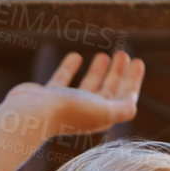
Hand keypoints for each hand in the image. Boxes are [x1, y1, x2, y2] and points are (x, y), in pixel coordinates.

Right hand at [3, 50, 146, 136]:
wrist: (31, 113)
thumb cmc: (70, 111)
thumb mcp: (104, 111)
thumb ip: (123, 108)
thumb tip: (133, 103)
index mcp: (103, 116)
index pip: (124, 97)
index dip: (133, 80)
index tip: (137, 61)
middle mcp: (87, 112)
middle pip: (109, 91)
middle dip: (118, 73)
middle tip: (123, 54)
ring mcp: (67, 104)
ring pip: (89, 85)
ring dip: (98, 71)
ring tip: (105, 55)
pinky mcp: (50, 96)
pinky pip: (63, 79)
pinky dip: (70, 67)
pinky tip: (75, 56)